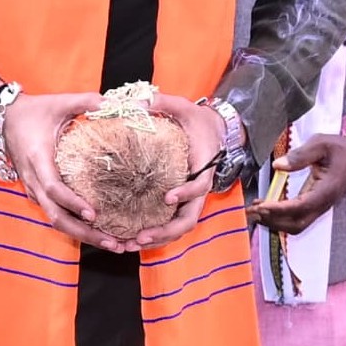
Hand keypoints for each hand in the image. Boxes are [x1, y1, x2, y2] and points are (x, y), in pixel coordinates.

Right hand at [0, 91, 130, 250]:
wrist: (5, 119)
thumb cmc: (33, 111)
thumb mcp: (60, 102)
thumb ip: (87, 102)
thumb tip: (116, 104)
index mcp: (39, 160)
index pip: (54, 189)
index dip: (72, 203)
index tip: (93, 213)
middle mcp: (34, 182)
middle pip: (56, 217)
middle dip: (84, 233)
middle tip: (113, 242)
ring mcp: (35, 191)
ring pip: (56, 221)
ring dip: (82, 235)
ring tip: (111, 243)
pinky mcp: (39, 193)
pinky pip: (56, 214)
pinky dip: (76, 226)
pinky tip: (97, 231)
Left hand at [131, 92, 225, 248]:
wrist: (213, 129)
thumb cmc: (197, 120)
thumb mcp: (183, 106)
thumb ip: (162, 102)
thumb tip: (136, 102)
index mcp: (204, 166)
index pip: (200, 186)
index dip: (186, 193)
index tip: (167, 197)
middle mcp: (199, 187)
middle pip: (189, 219)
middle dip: (166, 231)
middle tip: (141, 236)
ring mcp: (190, 198)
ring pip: (180, 226)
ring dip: (158, 239)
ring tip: (132, 244)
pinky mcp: (180, 202)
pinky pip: (171, 224)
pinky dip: (155, 234)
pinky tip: (132, 240)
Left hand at [247, 132, 345, 235]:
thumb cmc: (339, 149)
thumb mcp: (321, 143)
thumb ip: (301, 155)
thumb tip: (278, 165)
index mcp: (327, 189)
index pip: (301, 206)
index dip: (279, 209)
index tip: (261, 206)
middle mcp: (323, 203)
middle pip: (296, 223)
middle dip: (272, 220)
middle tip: (252, 211)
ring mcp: (319, 208)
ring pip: (294, 226)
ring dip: (273, 222)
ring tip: (254, 211)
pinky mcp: (313, 207)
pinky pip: (295, 220)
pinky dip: (278, 218)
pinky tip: (264, 209)